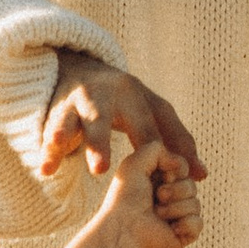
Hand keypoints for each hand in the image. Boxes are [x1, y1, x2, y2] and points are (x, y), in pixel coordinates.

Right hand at [39, 53, 205, 184]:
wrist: (79, 69)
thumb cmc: (126, 102)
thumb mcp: (152, 113)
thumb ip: (177, 141)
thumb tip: (202, 177)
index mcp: (134, 94)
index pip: (148, 125)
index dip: (160, 151)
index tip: (171, 178)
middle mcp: (104, 94)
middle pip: (101, 116)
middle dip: (99, 142)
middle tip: (100, 169)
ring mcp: (77, 100)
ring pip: (70, 120)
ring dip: (63, 136)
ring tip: (57, 151)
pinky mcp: (56, 110)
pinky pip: (50, 130)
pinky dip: (47, 149)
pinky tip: (46, 168)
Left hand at [61, 143, 202, 247]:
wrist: (124, 227)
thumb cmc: (126, 196)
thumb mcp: (136, 161)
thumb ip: (158, 148)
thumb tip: (181, 165)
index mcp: (160, 180)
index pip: (184, 168)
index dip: (174, 171)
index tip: (158, 177)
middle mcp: (170, 197)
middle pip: (192, 185)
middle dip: (175, 190)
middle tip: (157, 197)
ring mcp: (178, 216)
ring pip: (195, 204)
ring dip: (175, 208)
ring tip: (157, 214)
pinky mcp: (183, 234)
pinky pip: (198, 223)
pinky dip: (185, 224)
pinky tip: (171, 229)